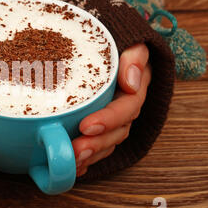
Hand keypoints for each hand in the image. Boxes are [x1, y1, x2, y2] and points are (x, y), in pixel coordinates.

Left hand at [73, 44, 151, 176]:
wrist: (108, 45)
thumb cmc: (116, 43)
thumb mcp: (131, 42)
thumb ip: (135, 56)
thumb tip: (131, 81)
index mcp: (135, 87)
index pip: (127, 106)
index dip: (109, 119)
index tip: (87, 125)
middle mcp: (127, 106)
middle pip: (117, 131)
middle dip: (96, 144)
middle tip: (75, 151)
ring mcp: (115, 118)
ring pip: (107, 142)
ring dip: (91, 155)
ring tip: (71, 162)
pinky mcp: (103, 125)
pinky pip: (99, 145)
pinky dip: (88, 158)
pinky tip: (74, 166)